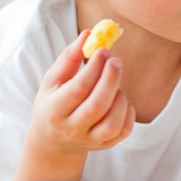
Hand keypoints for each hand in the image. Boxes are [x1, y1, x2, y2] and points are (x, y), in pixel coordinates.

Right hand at [15, 31, 134, 180]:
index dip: (94, 68)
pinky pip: (124, 129)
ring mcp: (89, 141)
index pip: (78, 89)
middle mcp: (71, 129)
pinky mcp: (105, 145)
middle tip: (116, 61)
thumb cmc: (53, 103)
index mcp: (54, 111)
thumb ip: (69, 58)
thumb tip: (88, 35)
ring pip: (113, 121)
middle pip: (97, 105)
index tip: (103, 50)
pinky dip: (128, 111)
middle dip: (111, 79)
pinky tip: (119, 98)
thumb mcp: (52, 81)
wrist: (52, 141)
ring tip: (114, 83)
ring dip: (120, 96)